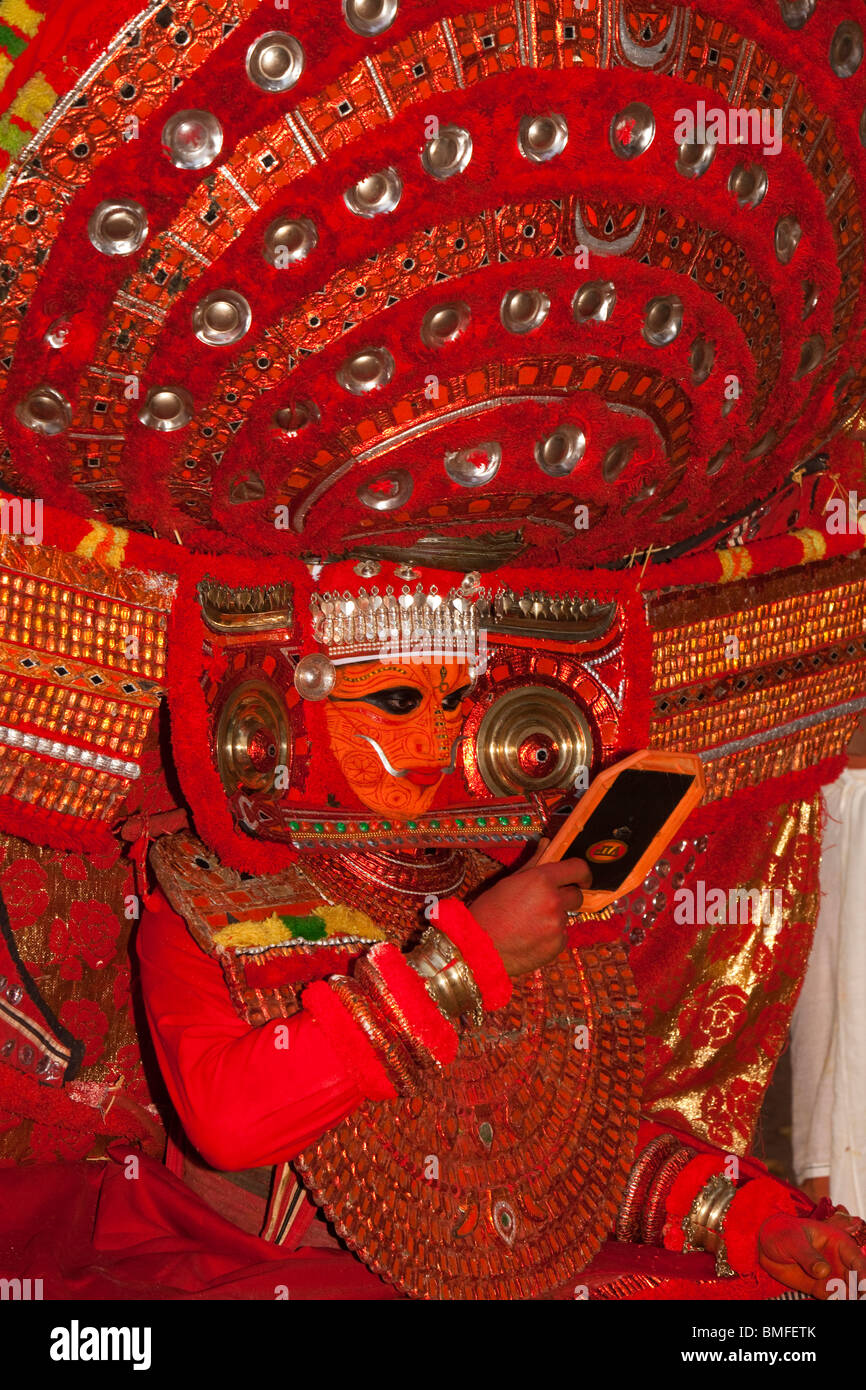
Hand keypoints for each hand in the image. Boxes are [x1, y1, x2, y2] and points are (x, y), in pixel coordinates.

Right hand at [468, 839, 591, 978]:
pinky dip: (551, 937)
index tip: (581, 878)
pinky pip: (561, 936)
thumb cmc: (488, 912)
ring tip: (529, 924)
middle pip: (577, 895)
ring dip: (554, 918)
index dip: (582, 873)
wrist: (478, 948)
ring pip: (566, 917)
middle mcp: (554, 901)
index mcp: (541, 880)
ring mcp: (557, 925)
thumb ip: (534, 863)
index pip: (578, 868)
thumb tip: (546, 843)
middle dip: (566, 897)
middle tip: (546, 903)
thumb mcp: (509, 882)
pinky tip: (530, 938)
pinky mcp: (557, 946)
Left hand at [758, 1211, 865, 1298]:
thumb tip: (824, 1271)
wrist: (766, 1245)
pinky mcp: (822, 1289)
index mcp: (838, 1242)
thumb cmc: (782, 1233)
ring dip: (848, 1297)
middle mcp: (840, 1261)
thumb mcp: (792, 1240)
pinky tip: (832, 1300)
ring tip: (839, 1298)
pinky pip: (835, 1299)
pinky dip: (836, 1301)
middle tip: (852, 1297)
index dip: (862, 1274)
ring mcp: (832, 1276)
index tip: (860, 1286)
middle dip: (859, 1290)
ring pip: (849, 1292)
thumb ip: (808, 1255)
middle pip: (858, 1279)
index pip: (857, 1260)